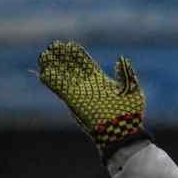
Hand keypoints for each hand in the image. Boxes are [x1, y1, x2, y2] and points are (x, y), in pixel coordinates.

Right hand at [37, 41, 149, 159]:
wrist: (122, 132)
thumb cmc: (130, 113)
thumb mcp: (133, 90)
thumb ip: (126, 73)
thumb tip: (120, 58)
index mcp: (100, 80)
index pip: (85, 63)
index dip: (76, 54)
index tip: (69, 45)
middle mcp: (87, 85)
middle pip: (71, 67)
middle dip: (62, 57)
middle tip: (54, 46)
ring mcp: (79, 93)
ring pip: (62, 77)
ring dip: (53, 66)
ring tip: (44, 56)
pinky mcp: (73, 102)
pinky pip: (60, 90)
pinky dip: (52, 81)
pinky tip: (44, 72)